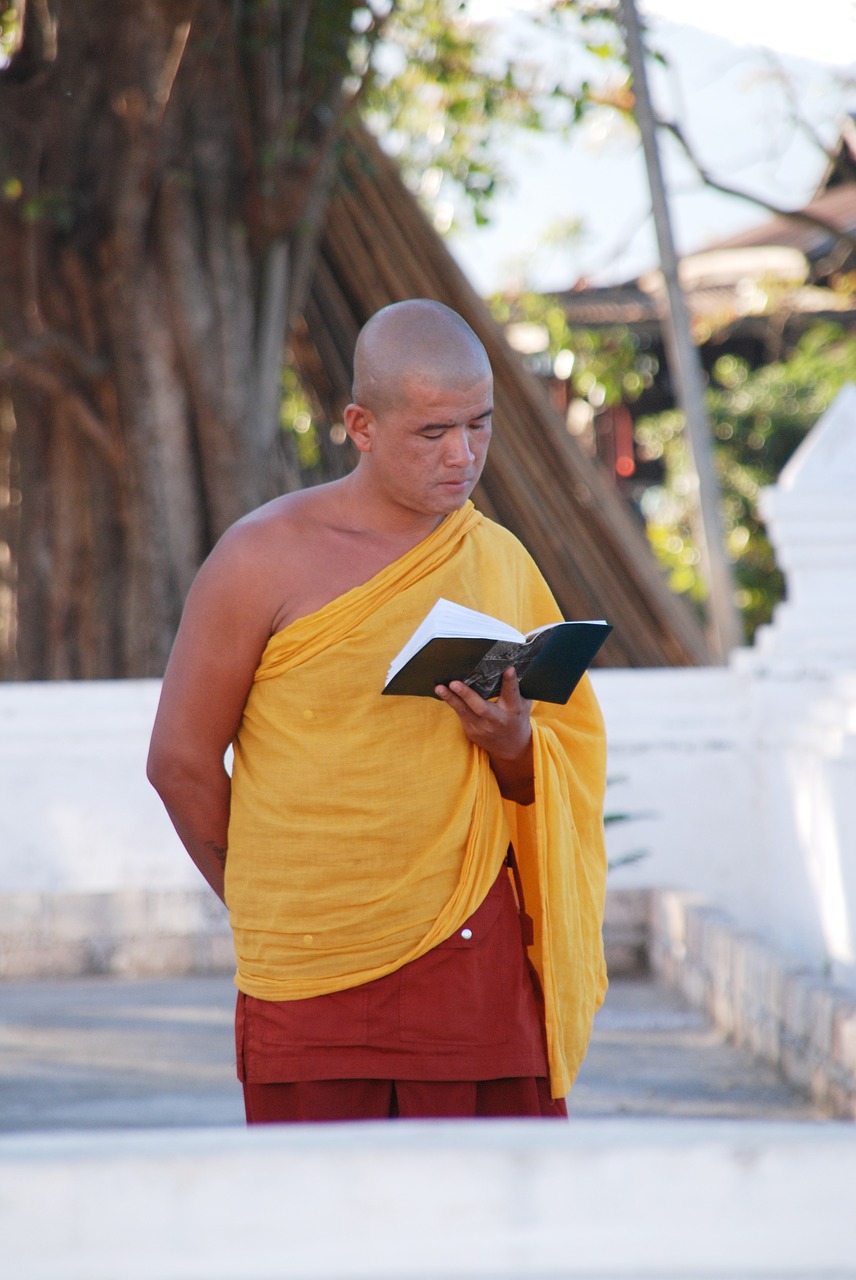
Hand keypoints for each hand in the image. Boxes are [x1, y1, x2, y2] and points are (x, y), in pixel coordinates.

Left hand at [435, 667, 534, 803]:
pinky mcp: (471, 731)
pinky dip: (452, 702)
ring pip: (464, 711)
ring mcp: (482, 727)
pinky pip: (460, 714)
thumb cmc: (517, 717)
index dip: (510, 681)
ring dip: (450, 698)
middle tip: (454, 683)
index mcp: (514, 709)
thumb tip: (507, 665)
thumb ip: (516, 689)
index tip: (508, 669)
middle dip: (467, 695)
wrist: (512, 747)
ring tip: (439, 687)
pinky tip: (443, 691)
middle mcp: (497, 719)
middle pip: (481, 707)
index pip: (511, 694)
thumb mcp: (523, 704)